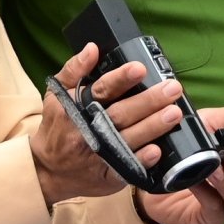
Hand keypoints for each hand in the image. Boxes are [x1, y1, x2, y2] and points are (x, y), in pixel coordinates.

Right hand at [30, 42, 188, 204]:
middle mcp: (89, 131)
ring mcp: (99, 155)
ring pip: (129, 139)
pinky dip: (141, 161)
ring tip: (174, 113)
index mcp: (77, 108)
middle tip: (172, 89)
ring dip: (153, 127)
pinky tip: (157, 151)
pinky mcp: (108, 175)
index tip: (139, 68)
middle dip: (148, 101)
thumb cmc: (57, 127)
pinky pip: (127, 168)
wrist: (49, 170)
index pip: (102, 90)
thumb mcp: (57, 95)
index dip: (121, 78)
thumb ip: (74, 70)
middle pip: (121, 114)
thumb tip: (93, 49)